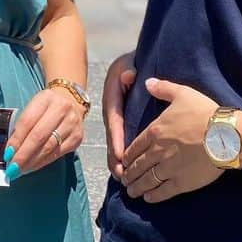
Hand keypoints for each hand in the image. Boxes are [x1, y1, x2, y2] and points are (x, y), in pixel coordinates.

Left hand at [4, 88, 84, 178]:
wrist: (71, 100)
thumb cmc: (47, 106)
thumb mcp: (34, 107)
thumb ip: (23, 125)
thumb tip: (11, 150)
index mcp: (46, 98)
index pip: (27, 122)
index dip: (16, 140)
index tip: (7, 154)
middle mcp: (61, 109)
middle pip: (39, 136)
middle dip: (23, 155)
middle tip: (12, 169)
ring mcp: (72, 123)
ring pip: (49, 147)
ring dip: (32, 162)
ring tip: (20, 170)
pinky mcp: (77, 136)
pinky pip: (58, 153)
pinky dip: (43, 162)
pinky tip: (34, 166)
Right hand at [103, 51, 136, 180]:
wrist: (129, 63)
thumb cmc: (131, 63)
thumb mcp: (127, 63)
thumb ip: (128, 69)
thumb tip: (129, 75)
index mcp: (112, 99)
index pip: (115, 121)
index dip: (117, 139)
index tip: (121, 155)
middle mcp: (111, 112)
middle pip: (112, 137)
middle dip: (115, 157)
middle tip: (122, 175)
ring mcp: (114, 119)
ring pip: (113, 143)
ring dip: (117, 161)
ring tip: (123, 179)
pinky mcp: (120, 123)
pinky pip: (118, 141)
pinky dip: (119, 157)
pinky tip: (125, 171)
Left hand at [121, 78, 221, 202]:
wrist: (226, 135)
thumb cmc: (205, 113)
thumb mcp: (182, 93)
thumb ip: (163, 88)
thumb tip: (147, 82)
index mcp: (155, 132)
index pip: (134, 147)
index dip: (127, 156)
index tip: (123, 162)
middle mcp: (158, 152)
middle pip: (137, 166)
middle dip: (129, 174)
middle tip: (124, 180)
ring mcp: (169, 168)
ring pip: (147, 180)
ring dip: (137, 187)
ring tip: (132, 191)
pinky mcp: (182, 182)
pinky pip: (163, 191)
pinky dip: (153, 196)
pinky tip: (149, 198)